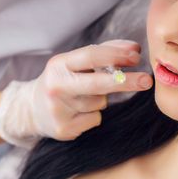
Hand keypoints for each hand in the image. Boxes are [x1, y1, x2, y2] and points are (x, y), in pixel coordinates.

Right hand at [0, 40, 153, 146]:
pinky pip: (95, 119)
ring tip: (81, 98)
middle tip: (147, 81)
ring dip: (100, 100)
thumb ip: (105, 53)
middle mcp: (56, 86)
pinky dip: (93, 115)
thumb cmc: (64, 80)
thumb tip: (135, 49)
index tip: (136, 57)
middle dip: (125, 82)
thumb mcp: (76, 63)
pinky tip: (77, 112)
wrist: (31, 110)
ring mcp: (58, 109)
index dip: (116, 55)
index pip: (91, 56)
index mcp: (59, 64)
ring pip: (99, 103)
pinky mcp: (64, 129)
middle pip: (98, 84)